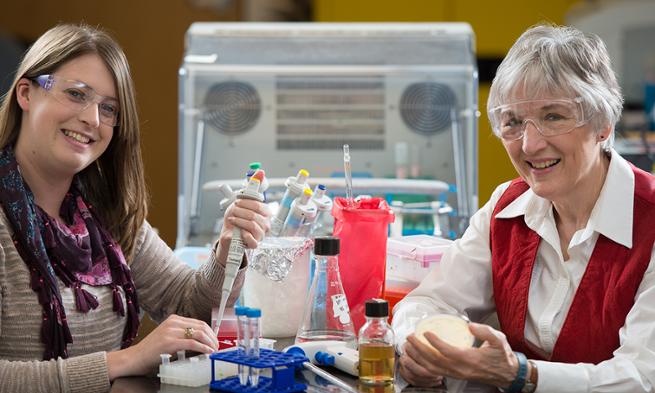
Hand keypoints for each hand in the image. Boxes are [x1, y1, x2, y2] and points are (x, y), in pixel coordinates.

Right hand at [107, 314, 217, 379]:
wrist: (135, 358)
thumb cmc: (151, 351)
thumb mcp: (168, 337)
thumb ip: (182, 335)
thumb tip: (201, 341)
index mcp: (174, 319)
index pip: (198, 322)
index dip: (210, 332)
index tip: (214, 340)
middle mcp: (173, 322)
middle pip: (201, 326)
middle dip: (212, 337)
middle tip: (217, 346)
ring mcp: (171, 331)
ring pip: (199, 333)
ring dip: (210, 343)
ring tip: (214, 350)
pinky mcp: (170, 342)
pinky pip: (192, 343)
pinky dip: (203, 348)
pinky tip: (207, 352)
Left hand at [217, 199, 269, 260]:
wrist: (230, 233)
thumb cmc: (237, 219)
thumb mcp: (240, 206)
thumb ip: (246, 198)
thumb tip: (250, 187)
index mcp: (266, 213)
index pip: (258, 206)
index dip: (246, 203)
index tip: (237, 202)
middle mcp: (266, 224)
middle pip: (254, 215)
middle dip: (240, 211)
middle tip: (233, 211)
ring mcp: (261, 234)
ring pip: (252, 225)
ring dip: (239, 221)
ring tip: (232, 219)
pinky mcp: (255, 243)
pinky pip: (252, 239)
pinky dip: (244, 234)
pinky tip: (239, 231)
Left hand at [402, 322, 517, 387]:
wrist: (507, 374)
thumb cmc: (501, 356)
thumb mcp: (499, 340)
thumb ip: (485, 332)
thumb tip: (470, 325)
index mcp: (471, 359)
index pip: (449, 352)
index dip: (436, 343)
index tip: (426, 333)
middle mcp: (461, 369)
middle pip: (435, 361)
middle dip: (420, 349)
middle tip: (411, 337)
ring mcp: (457, 374)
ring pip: (433, 369)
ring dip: (418, 358)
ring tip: (409, 346)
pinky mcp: (454, 375)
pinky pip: (435, 373)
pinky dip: (423, 366)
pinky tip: (416, 357)